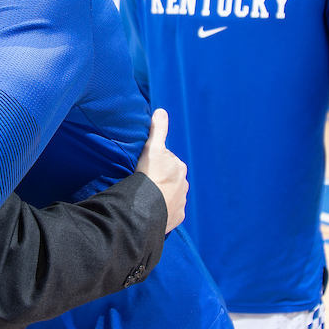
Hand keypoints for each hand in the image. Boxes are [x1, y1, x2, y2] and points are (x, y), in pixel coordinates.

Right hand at [135, 108, 187, 234]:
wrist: (148, 207)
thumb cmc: (150, 175)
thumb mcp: (152, 148)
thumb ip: (158, 130)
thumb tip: (161, 111)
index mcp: (180, 167)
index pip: (167, 162)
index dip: (155, 164)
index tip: (144, 168)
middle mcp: (184, 185)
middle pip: (170, 179)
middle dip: (160, 180)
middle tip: (144, 183)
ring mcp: (181, 202)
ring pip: (171, 196)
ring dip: (162, 196)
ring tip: (147, 197)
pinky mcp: (177, 217)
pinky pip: (170, 212)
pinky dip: (163, 210)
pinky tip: (153, 209)